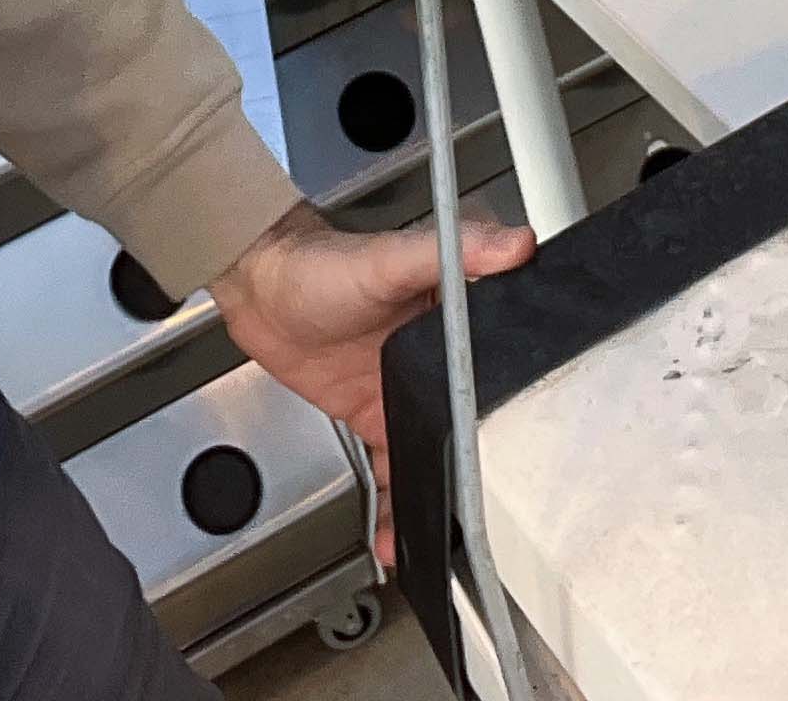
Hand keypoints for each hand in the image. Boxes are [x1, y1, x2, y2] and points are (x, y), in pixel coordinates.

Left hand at [209, 202, 534, 561]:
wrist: (256, 287)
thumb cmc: (321, 260)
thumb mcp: (391, 257)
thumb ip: (453, 251)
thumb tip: (515, 244)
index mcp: (457, 319)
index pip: (504, 372)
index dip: (518, 418)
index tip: (531, 462)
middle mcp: (438, 360)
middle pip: (473, 426)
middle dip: (482, 475)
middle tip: (490, 523)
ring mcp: (405, 391)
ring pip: (435, 455)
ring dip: (438, 498)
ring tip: (439, 544)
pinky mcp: (372, 413)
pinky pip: (393, 466)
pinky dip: (398, 500)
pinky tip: (398, 533)